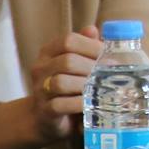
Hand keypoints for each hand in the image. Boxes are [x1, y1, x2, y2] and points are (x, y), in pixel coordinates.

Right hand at [0, 25, 98, 148]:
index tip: (107, 55)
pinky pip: (61, 104)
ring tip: (101, 89)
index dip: (91, 46)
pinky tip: (91, 103)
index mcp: (49, 52)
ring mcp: (40, 90)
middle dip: (92, 67)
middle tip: (109, 74)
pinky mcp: (45, 110)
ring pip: (61, 82)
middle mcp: (40, 68)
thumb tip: (94, 30)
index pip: (68, 40)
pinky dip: (80, 103)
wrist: (46, 118)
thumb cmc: (68, 86)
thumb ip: (85, 47)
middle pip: (67, 61)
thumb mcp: (77, 64)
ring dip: (86, 85)